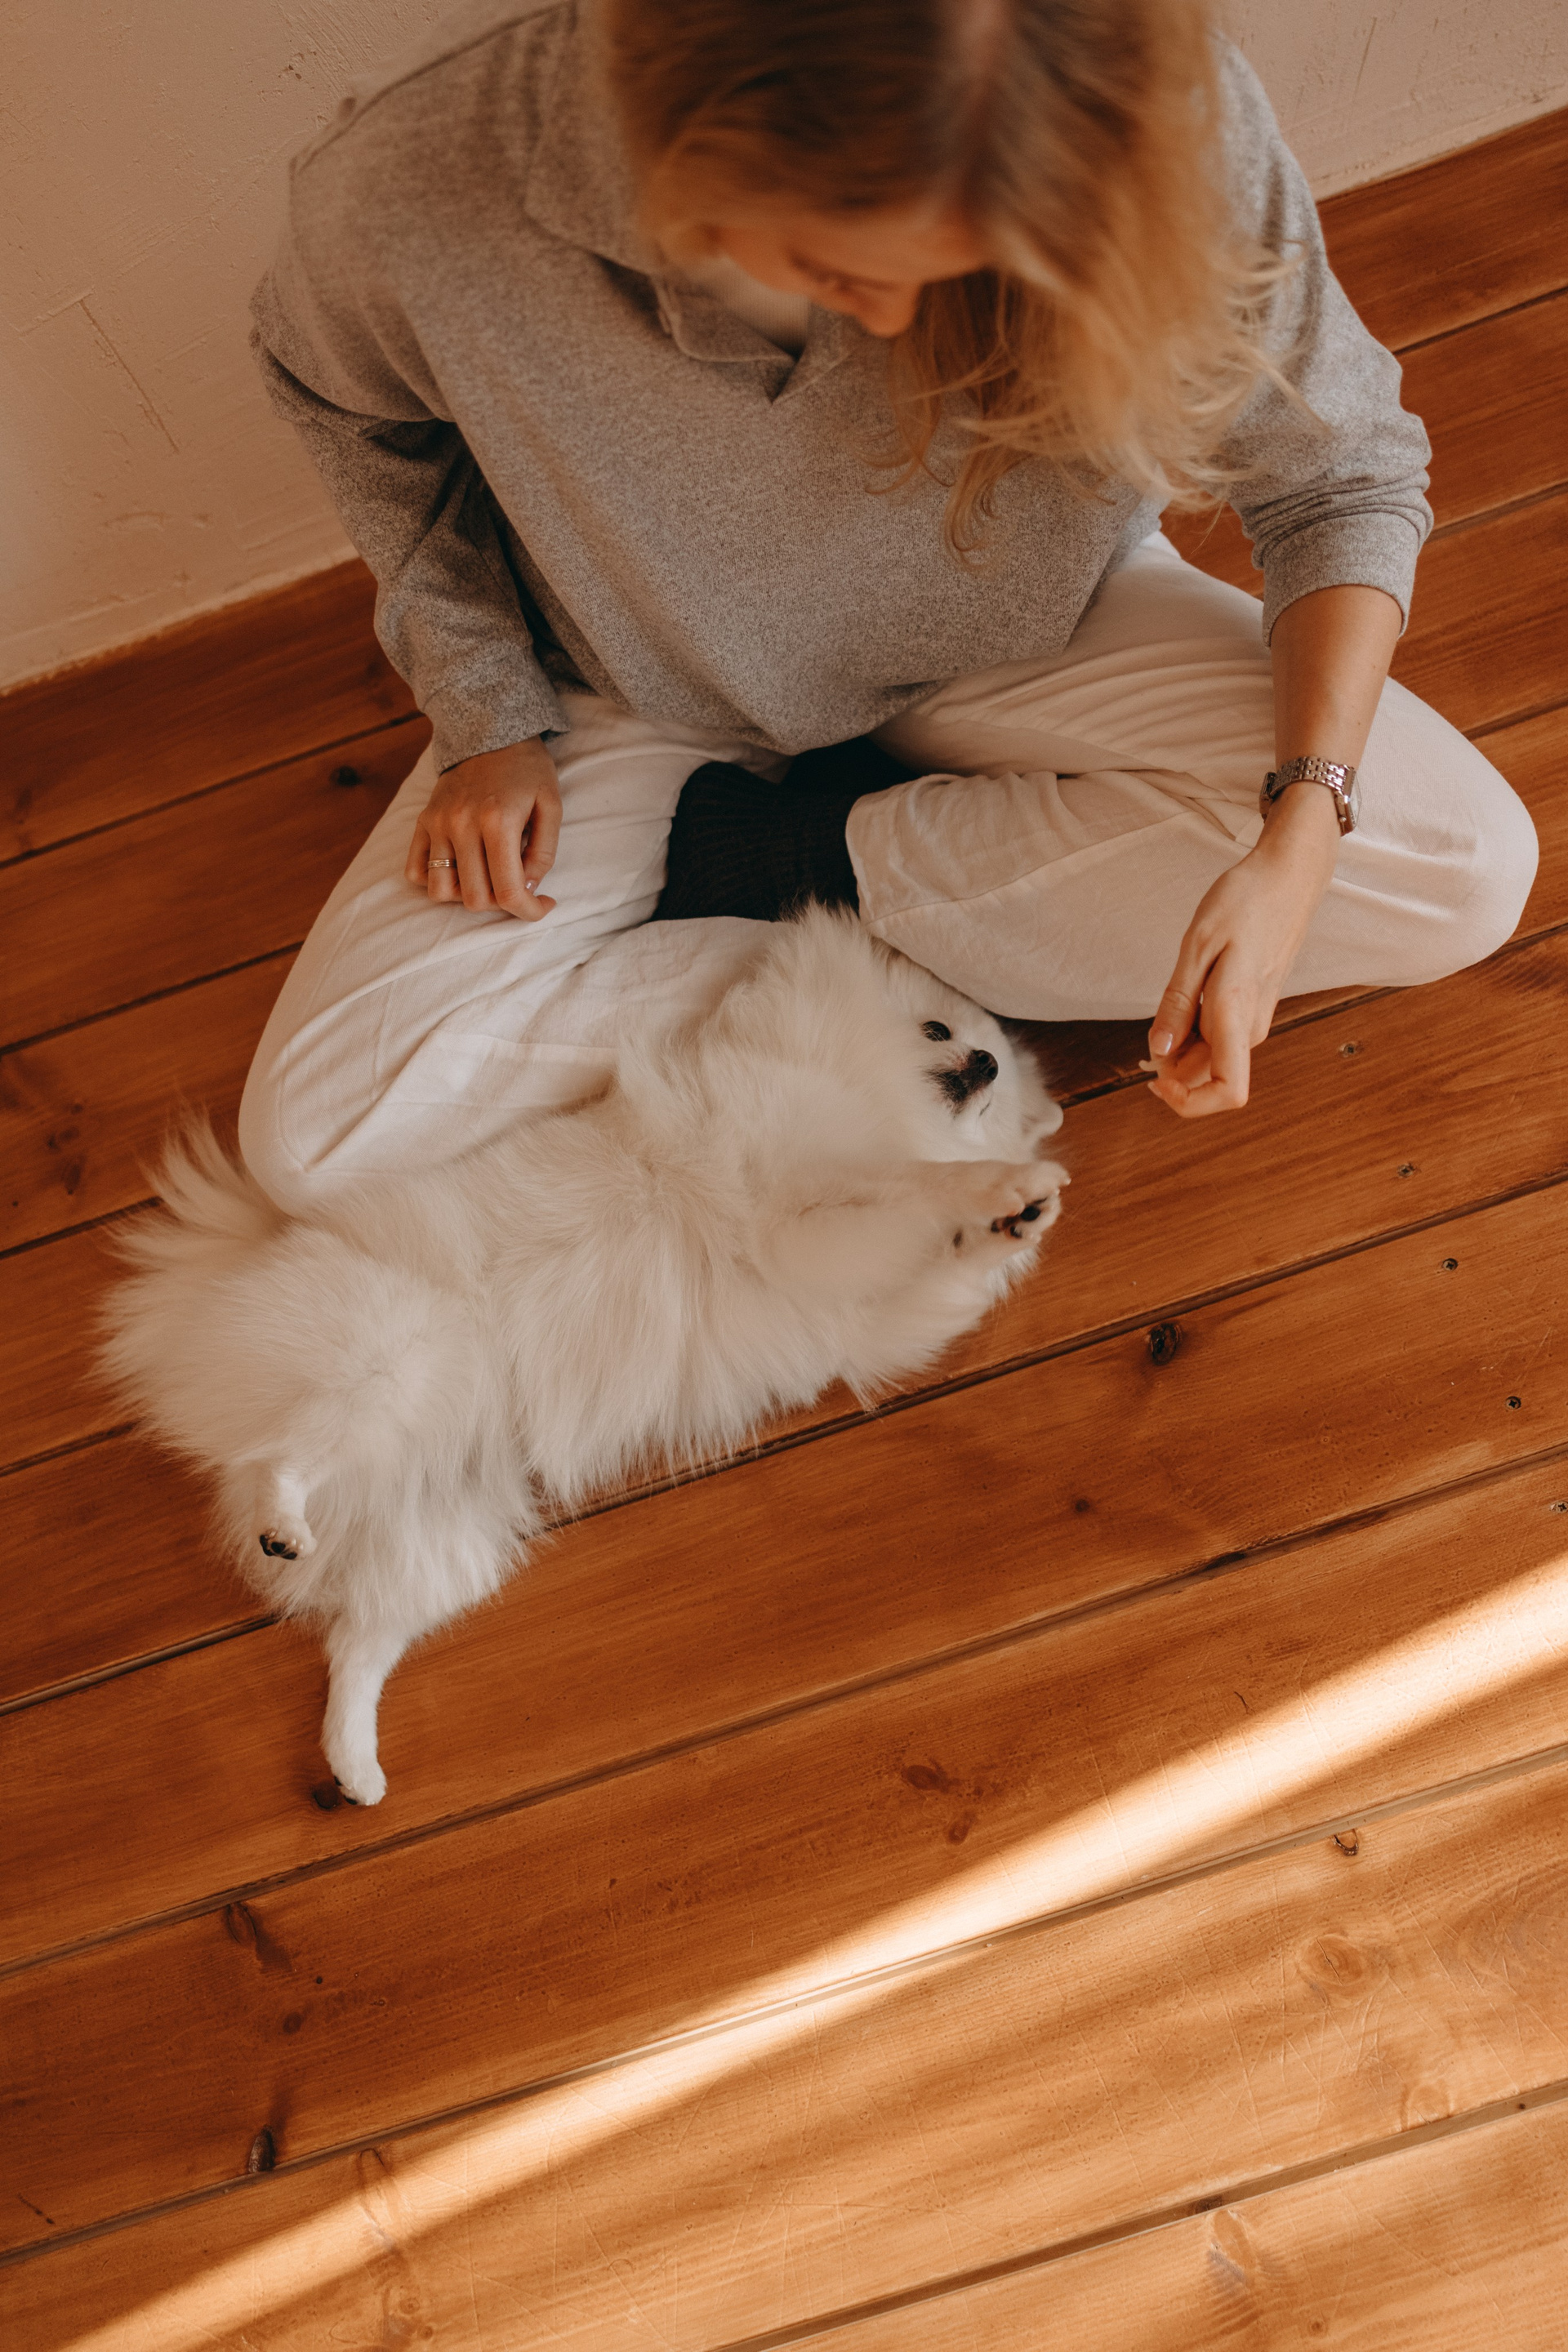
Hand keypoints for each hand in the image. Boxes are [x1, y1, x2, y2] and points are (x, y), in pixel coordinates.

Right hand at [405, 738, 561, 918]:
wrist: (491, 732)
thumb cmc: (527, 771)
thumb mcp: (551, 806)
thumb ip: (544, 853)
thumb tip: (528, 890)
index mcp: (497, 821)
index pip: (507, 891)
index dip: (528, 911)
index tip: (541, 905)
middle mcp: (461, 825)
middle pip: (474, 899)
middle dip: (501, 903)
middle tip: (517, 884)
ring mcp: (437, 824)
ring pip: (441, 891)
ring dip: (467, 895)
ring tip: (488, 877)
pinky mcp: (423, 821)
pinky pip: (416, 871)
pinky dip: (437, 880)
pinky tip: (462, 868)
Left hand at [1145, 782, 1340, 1118]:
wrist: (1287, 876)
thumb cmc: (1245, 902)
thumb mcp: (1198, 945)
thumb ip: (1179, 1002)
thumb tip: (1159, 1052)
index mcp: (1239, 1015)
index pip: (1229, 1093)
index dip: (1188, 1102)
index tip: (1155, 1078)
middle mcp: (1251, 1028)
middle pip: (1205, 1079)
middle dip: (1169, 1066)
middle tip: (1155, 1019)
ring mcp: (1254, 1020)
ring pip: (1207, 1059)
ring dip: (1179, 1046)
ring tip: (1175, 997)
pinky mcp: (1251, 1009)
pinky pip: (1216, 1038)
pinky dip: (1190, 1030)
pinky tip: (1186, 995)